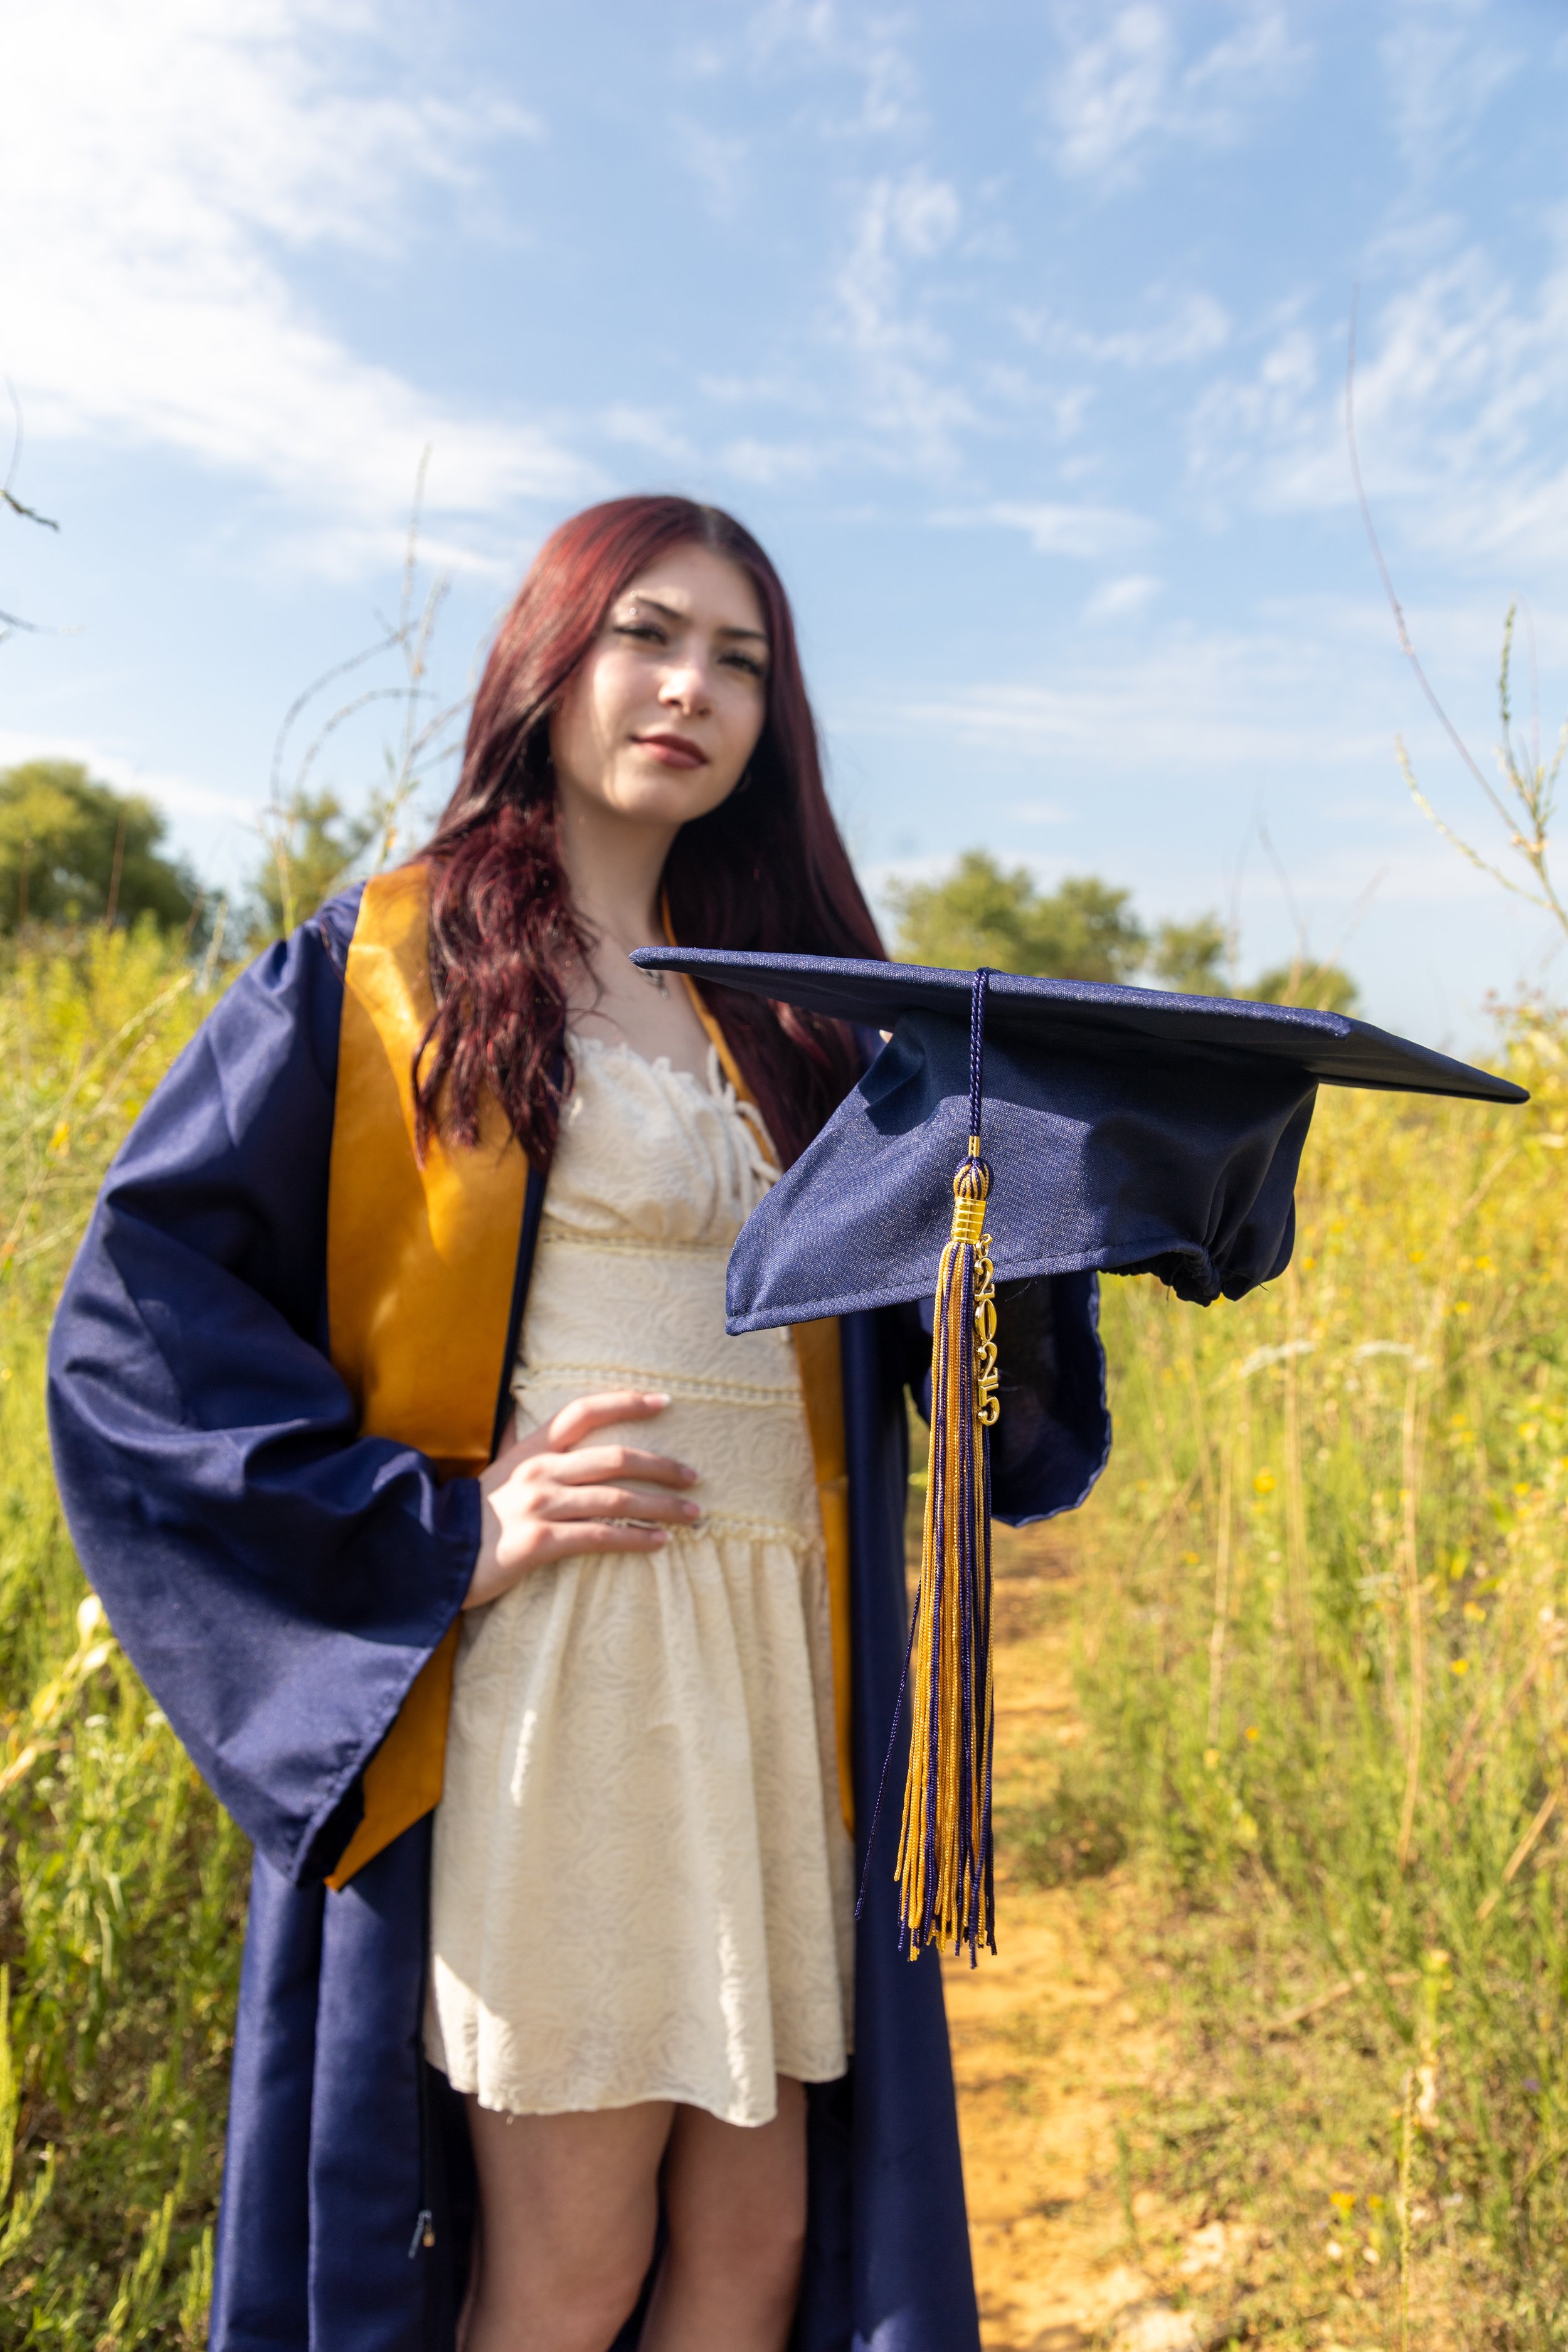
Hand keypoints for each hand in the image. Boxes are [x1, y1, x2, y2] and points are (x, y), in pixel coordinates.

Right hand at [465, 1390, 699, 1608]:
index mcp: (531, 1449)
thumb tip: (532, 1426)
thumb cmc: (470, 1518)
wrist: (429, 1557)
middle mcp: (539, 1470)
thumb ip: (521, 1450)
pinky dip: (636, 1539)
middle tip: (695, 1476)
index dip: (626, 1401)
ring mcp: (539, 1504)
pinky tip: (660, 1543)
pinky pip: (600, 1536)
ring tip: (693, 1515)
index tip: (665, 1401)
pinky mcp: (539, 1541)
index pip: (583, 1411)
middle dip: (663, 1466)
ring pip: (616, 1498)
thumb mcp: (496, 1473)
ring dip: (662, 1507)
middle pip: (616, 1457)